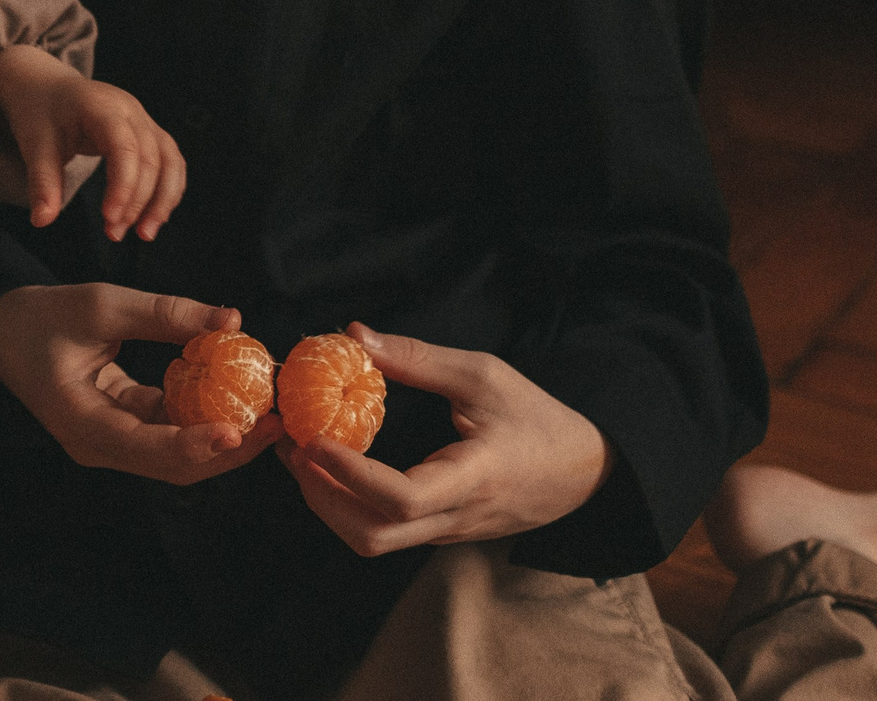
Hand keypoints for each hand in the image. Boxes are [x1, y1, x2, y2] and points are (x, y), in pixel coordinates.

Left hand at [0, 45, 186, 238]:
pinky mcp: (149, 133)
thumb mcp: (34, 144)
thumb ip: (42, 182)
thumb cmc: (41, 112)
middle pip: (150, 159)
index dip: (122, 185)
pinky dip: (168, 190)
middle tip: (115, 234)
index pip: (123, 147)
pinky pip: (171, 162)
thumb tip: (42, 221)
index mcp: (101, 107)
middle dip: (137, 202)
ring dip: (162, 200)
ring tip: (145, 233)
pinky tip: (154, 216)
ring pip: (170, 161)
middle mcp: (130, 110)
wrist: (49, 89)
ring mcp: (144, 120)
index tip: (109, 218)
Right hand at [0, 283, 282, 484]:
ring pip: (176, 456)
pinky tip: (238, 397)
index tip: (242, 429)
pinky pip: (168, 432)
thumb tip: (232, 321)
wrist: (0, 329)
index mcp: (82, 424)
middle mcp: (98, 446)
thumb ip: (164, 314)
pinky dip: (203, 418)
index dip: (197, 444)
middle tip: (277, 423)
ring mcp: (110, 443)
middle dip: (229, 449)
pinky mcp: (121, 429)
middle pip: (173, 465)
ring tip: (269, 413)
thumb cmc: (41, 316)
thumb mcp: (99, 305)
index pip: (149, 448)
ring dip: (223, 437)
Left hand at [277, 324, 612, 554]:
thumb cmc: (537, 418)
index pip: (403, 499)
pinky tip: (332, 466)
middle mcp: (456, 517)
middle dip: (321, 497)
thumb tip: (355, 335)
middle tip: (292, 447)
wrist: (584, 471)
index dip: (350, 474)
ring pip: (374, 541)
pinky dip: (348, 504)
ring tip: (301, 455)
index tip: (314, 439)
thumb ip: (419, 358)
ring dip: (327, 504)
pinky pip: (386, 532)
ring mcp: (447, 532)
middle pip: (374, 537)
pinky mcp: (441, 532)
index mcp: (473, 478)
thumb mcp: (485, 376)